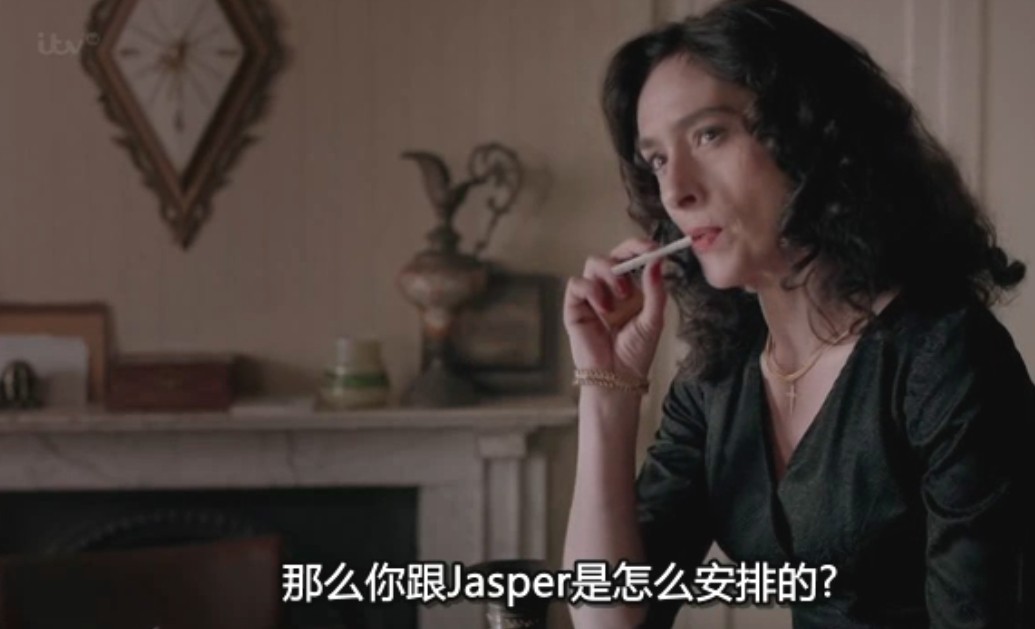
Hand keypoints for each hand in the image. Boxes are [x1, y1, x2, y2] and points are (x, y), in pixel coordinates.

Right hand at [563, 238, 667, 379]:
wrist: (618, 377)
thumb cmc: (636, 352)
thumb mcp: (653, 319)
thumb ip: (656, 290)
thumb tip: (658, 261)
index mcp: (631, 289)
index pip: (631, 258)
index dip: (639, 247)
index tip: (652, 247)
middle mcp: (610, 289)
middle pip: (611, 254)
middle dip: (625, 253)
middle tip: (638, 259)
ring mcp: (591, 296)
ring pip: (593, 263)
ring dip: (610, 273)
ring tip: (621, 297)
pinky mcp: (575, 306)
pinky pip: (578, 283)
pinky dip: (592, 290)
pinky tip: (604, 309)